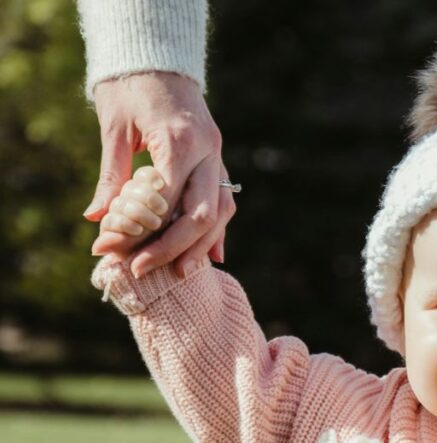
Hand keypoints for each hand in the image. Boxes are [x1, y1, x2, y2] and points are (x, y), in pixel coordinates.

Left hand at [85, 72, 232, 277]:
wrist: (159, 59)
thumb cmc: (130, 88)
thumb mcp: (114, 129)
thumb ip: (113, 176)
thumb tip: (97, 220)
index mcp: (179, 139)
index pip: (166, 199)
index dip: (143, 231)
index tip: (117, 251)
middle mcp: (207, 150)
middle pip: (200, 213)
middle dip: (174, 248)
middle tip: (144, 270)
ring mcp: (218, 156)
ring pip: (220, 212)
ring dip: (201, 246)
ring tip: (181, 274)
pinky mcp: (218, 161)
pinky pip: (223, 201)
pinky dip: (217, 231)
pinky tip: (211, 258)